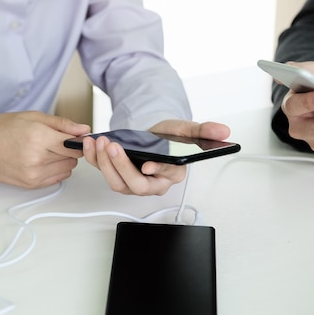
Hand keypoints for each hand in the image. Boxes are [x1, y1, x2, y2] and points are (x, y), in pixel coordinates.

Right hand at [0, 111, 90, 187]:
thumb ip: (63, 124)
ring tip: (48, 150)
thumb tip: (84, 129)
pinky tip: (44, 160)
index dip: (78, 140)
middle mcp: (37, 159)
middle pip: (73, 157)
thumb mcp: (34, 117)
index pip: (74, 145)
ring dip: (64, 160)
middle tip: (56, 141)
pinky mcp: (32, 184)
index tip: (76, 136)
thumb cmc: (5, 129)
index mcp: (39, 138)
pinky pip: (58, 178)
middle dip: (70, 149)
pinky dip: (56, 169)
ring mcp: (34, 174)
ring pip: (68, 168)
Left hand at [81, 120, 230, 195]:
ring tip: (100, 142)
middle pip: (136, 184)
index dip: (157, 171)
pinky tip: (89, 143)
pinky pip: (103, 172)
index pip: (166, 177)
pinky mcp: (116, 176)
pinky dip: (93, 159)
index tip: (148, 164)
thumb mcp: (186, 130)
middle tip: (113, 146)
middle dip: (122, 166)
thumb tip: (224, 131)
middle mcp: (152, 183)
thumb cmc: (168, 138)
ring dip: (105, 163)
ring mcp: (132, 182)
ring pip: (117, 182)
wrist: (152, 137)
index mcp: (172, 174)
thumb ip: (204, 130)